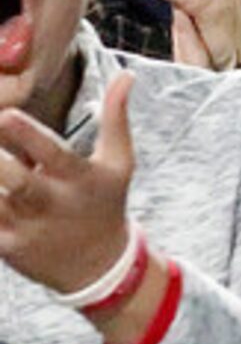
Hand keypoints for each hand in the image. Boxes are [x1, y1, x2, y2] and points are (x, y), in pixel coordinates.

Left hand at [0, 70, 136, 294]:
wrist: (101, 268)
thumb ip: (116, 118)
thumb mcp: (119, 163)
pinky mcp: (8, 247)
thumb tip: (126, 75)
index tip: (6, 114)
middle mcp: (53, 203)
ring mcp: (29, 228)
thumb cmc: (104, 203)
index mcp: (80, 179)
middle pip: (16, 180)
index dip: (28, 134)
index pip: (54, 154)